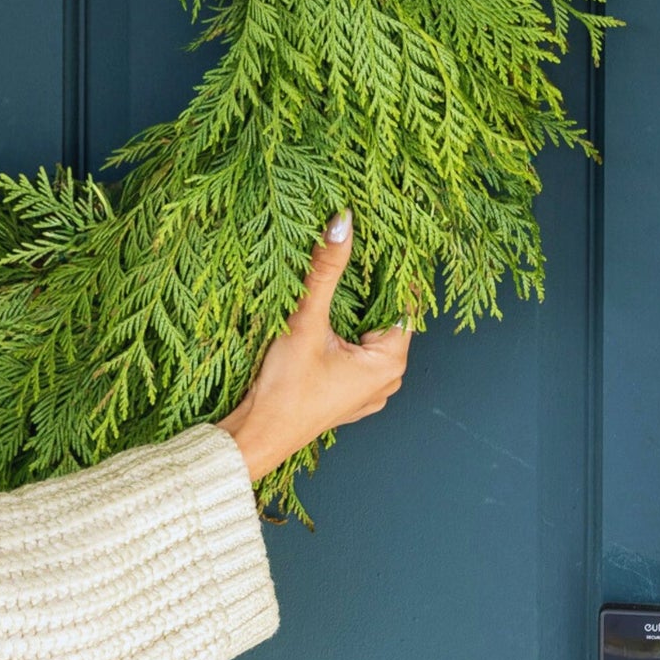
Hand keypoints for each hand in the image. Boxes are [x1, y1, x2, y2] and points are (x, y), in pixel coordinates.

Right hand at [216, 209, 412, 482]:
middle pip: (383, 317)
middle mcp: (387, 379)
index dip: (388, 270)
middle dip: (366, 287)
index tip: (374, 238)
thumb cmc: (285, 388)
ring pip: (367, 335)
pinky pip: (354, 352)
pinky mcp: (347, 394)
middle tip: (348, 251)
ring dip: (352, 310)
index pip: (402, 302)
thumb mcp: (306, 322)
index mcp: (389, 362)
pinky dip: (342, 332)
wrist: (258, 435)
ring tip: (334, 277)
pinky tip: (322, 316)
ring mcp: (367, 390)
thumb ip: (325, 271)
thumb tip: (342, 224)